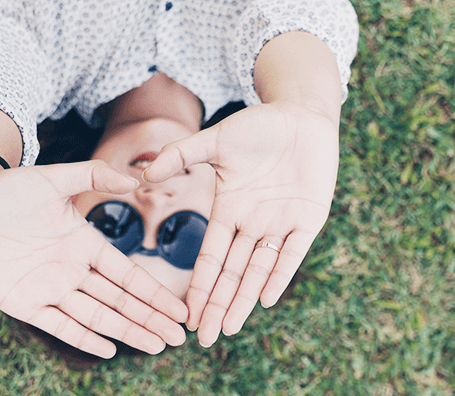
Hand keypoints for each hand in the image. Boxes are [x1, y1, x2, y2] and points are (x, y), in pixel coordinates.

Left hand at [0, 160, 188, 357]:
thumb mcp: (53, 178)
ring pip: (97, 316)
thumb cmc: (6, 189)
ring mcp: (50, 289)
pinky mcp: (23, 303)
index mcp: (85, 244)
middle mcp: (73, 270)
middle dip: (151, 318)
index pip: (128, 274)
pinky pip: (58, 325)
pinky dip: (83, 338)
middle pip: (120, 301)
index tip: (179, 307)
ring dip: (128, 330)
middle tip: (179, 337)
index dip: (154, 293)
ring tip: (157, 345)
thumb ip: (93, 175)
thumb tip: (135, 178)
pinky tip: (109, 349)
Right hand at [143, 102, 338, 346]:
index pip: (210, 257)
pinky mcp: (308, 218)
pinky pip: (292, 253)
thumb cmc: (258, 126)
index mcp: (228, 209)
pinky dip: (280, 275)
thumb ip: (182, 154)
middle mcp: (252, 223)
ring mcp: (280, 222)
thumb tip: (146, 173)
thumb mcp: (216, 140)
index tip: (186, 313)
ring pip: (259, 270)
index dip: (200, 285)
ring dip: (244, 299)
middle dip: (218, 305)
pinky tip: (265, 299)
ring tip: (228, 328)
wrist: (300, 115)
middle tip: (204, 339)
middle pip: (232, 273)